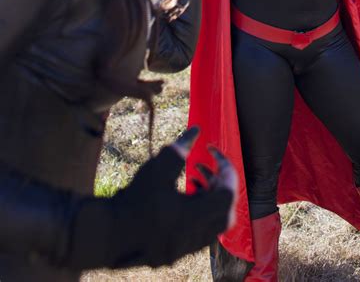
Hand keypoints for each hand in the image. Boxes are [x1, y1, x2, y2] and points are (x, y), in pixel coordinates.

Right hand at [108, 127, 236, 266]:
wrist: (108, 234)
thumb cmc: (134, 199)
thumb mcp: (158, 168)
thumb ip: (181, 147)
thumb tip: (196, 130)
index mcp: (197, 216)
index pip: (228, 193)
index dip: (225, 168)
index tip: (212, 152)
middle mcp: (197, 236)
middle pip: (225, 211)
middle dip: (221, 185)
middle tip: (207, 168)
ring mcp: (187, 248)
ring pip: (213, 224)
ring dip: (209, 199)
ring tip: (195, 179)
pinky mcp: (175, 253)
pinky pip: (199, 233)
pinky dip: (199, 213)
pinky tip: (182, 199)